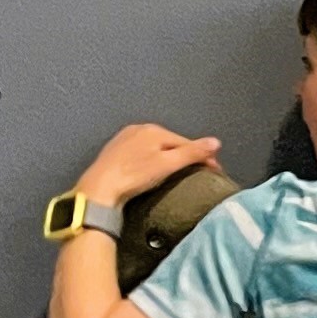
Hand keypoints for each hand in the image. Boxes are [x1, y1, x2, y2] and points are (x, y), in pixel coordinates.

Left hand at [78, 121, 223, 205]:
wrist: (99, 188)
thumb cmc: (135, 176)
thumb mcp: (168, 164)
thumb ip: (193, 152)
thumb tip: (217, 142)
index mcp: (154, 130)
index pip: (186, 142)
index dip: (202, 156)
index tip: (214, 171)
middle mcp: (139, 128)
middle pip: (170, 143)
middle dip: (185, 156)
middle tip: (197, 173)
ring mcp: (125, 138)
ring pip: (155, 146)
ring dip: (168, 157)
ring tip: (176, 173)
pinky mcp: (115, 150)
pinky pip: (142, 151)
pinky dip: (152, 159)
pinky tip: (152, 171)